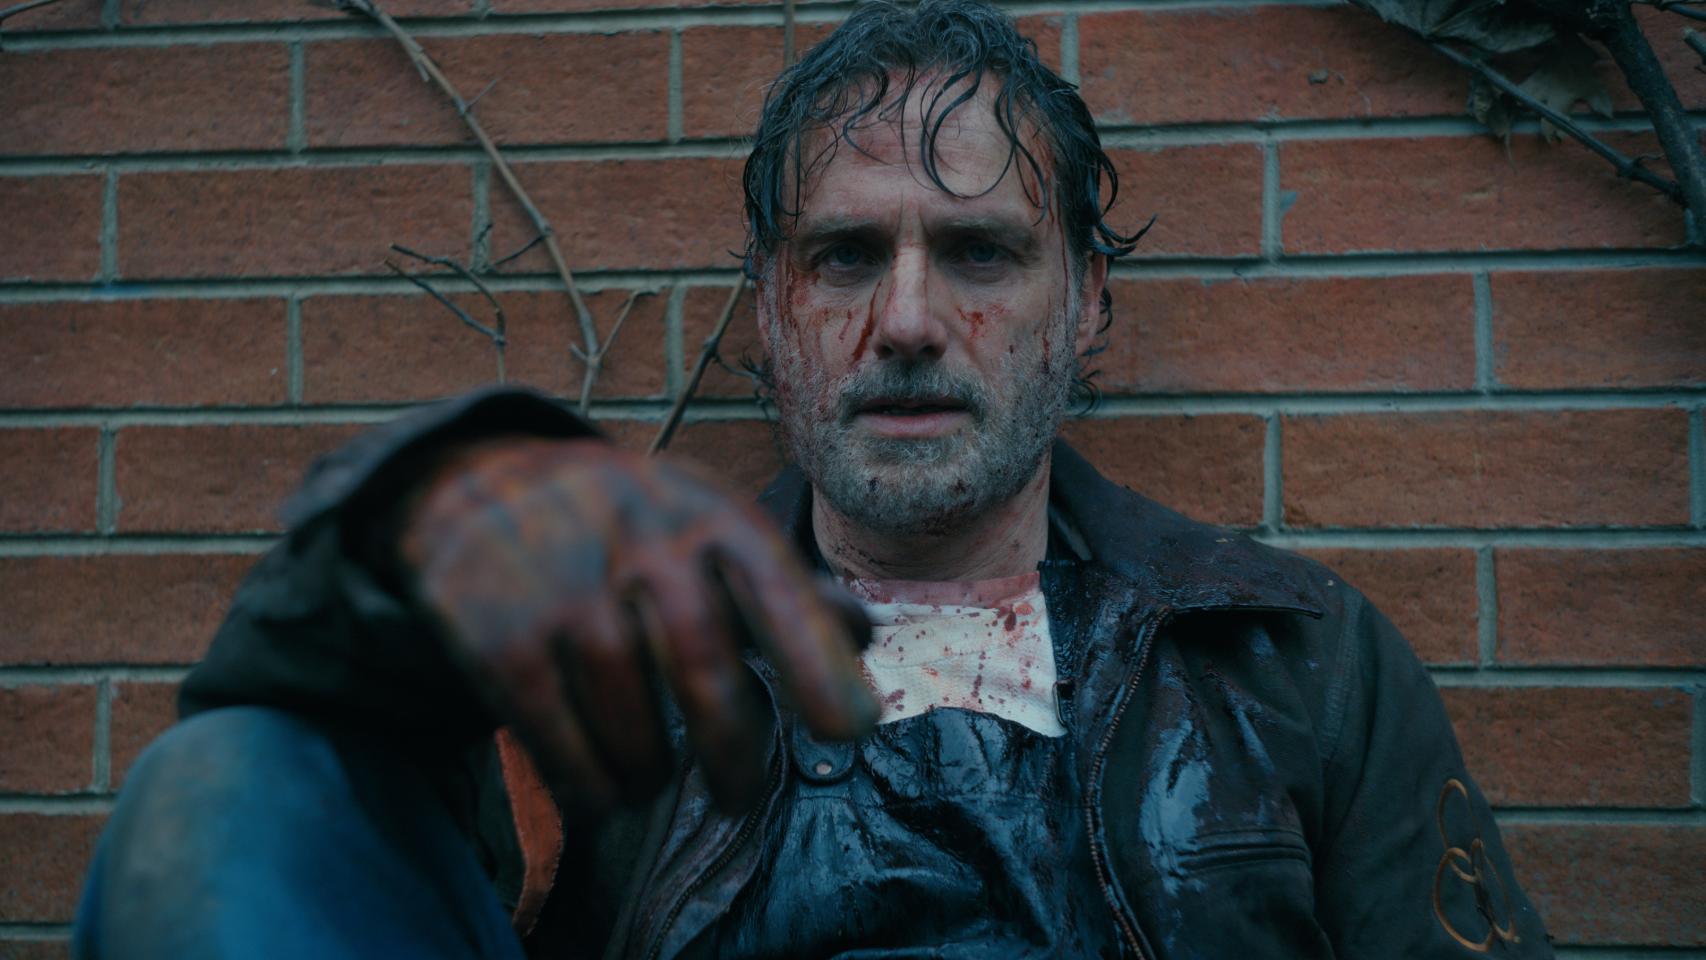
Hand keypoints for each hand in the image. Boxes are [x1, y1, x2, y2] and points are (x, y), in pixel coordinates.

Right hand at [400, 437, 877, 815]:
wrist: (482, 488)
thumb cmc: (631, 529)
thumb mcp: (708, 531)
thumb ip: (785, 588)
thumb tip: (862, 636)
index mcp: (707, 513)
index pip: (775, 588)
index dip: (816, 661)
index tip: (853, 732)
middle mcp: (639, 536)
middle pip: (700, 661)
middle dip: (733, 749)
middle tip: (740, 801)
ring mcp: (562, 580)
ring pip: (625, 707)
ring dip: (648, 770)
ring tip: (652, 783)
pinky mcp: (497, 630)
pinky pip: (553, 732)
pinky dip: (586, 780)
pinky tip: (602, 792)